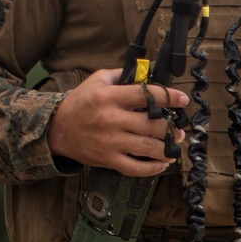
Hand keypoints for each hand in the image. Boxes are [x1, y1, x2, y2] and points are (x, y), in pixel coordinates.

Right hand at [47, 68, 187, 175]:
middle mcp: (112, 119)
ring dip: (167, 148)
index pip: (146, 96)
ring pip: (148, 147)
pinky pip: (136, 168)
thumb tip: (146, 72)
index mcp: (110, 97)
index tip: (183, 100)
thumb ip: (122, 75)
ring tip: (175, 146)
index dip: (169, 97)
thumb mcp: (97, 80)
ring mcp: (110, 142)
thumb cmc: (79, 103)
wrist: (57, 129)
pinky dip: (153, 168)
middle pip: (152, 125)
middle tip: (179, 130)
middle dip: (171, 128)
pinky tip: (162, 164)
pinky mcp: (108, 160)